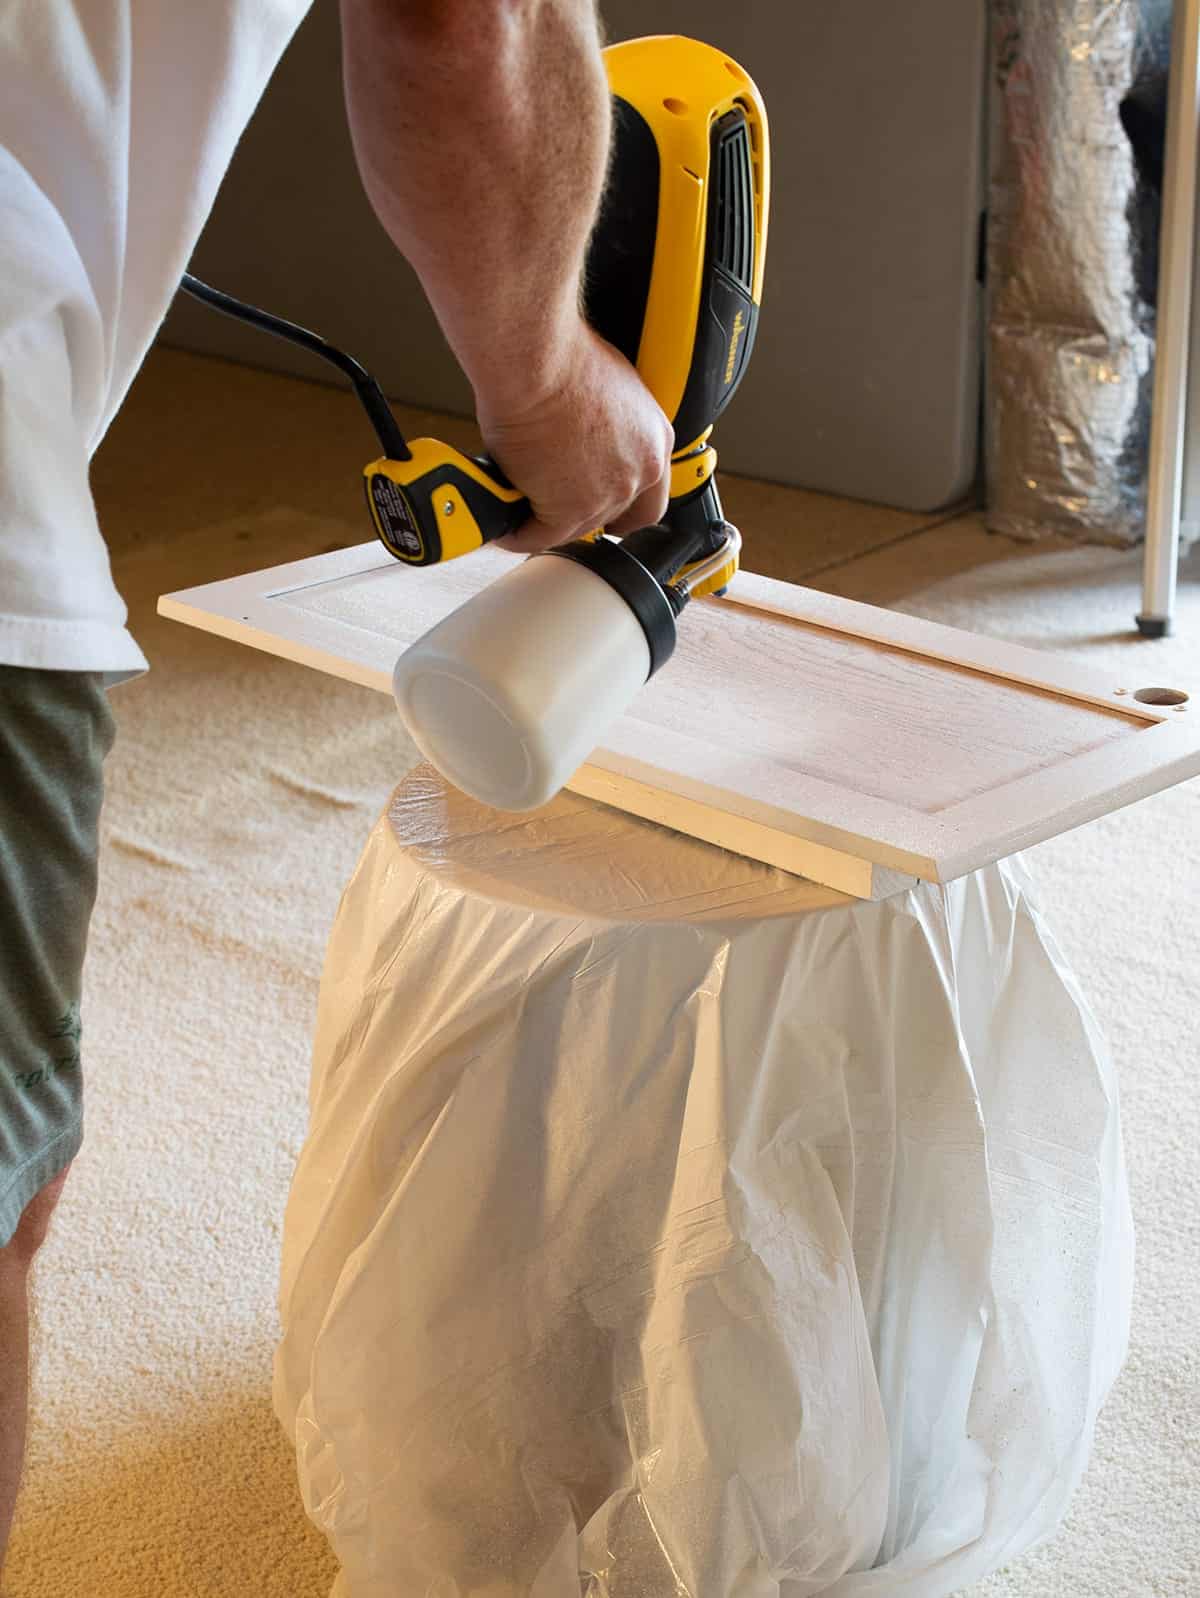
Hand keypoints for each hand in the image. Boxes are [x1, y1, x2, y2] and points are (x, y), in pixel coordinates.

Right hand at [477, 324, 673, 552]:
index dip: (625, 510)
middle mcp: (638, 472)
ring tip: (522, 509)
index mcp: (655, 440)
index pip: (651, 498)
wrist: (537, 364)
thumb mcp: (610, 386)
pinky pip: (539, 536)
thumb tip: (588, 434)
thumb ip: (611, 423)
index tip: (608, 512)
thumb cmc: (563, 359)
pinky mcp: (567, 509)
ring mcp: (605, 494)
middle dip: (582, 513)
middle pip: (612, 517)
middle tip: (554, 504)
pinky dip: (518, 533)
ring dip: (548, 522)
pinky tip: (505, 525)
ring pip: (576, 528)